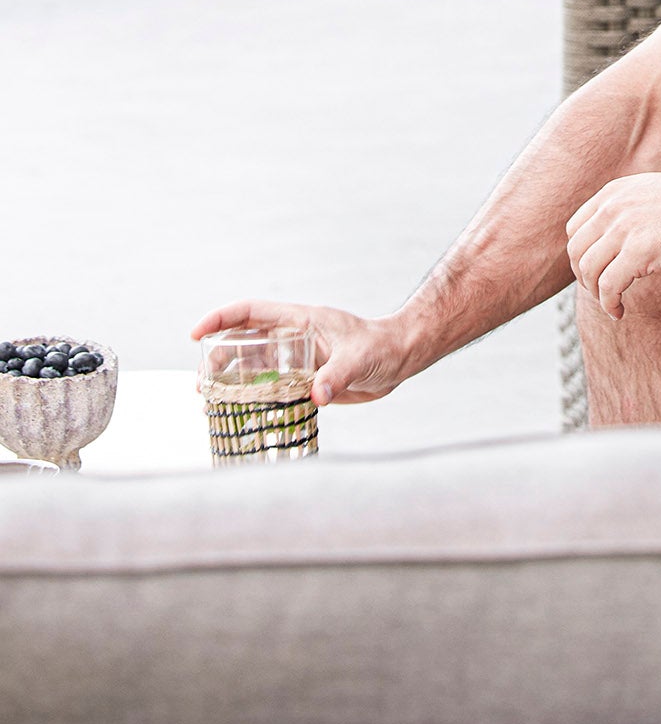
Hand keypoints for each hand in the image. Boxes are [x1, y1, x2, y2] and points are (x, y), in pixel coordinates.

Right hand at [189, 300, 415, 406]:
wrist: (402, 358)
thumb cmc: (385, 348)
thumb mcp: (361, 359)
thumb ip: (338, 375)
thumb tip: (317, 396)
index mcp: (301, 320)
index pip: (251, 312)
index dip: (220, 319)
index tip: (196, 335)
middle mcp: (294, 337)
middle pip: (243, 341)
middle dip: (216, 358)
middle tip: (202, 384)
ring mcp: (297, 357)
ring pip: (252, 365)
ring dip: (229, 380)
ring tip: (209, 401)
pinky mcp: (305, 377)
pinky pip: (270, 385)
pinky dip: (251, 396)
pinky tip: (238, 411)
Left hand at [565, 170, 660, 317]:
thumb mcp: (655, 194)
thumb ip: (630, 209)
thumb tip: (618, 236)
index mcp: (614, 192)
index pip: (575, 228)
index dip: (580, 255)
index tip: (595, 272)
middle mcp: (613, 207)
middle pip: (576, 251)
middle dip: (583, 277)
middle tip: (600, 292)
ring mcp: (624, 229)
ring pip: (589, 271)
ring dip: (595, 294)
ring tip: (611, 304)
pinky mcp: (639, 252)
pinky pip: (608, 287)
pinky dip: (608, 304)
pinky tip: (619, 312)